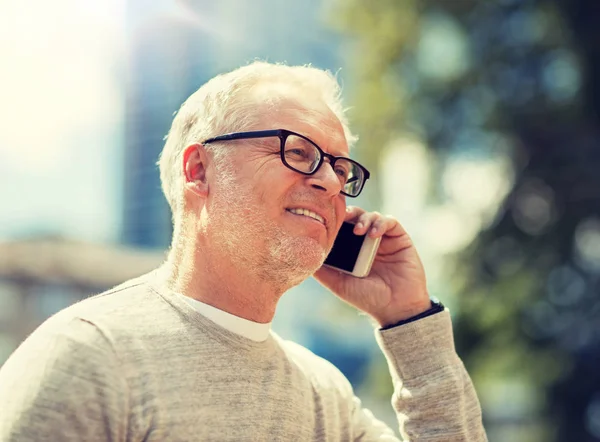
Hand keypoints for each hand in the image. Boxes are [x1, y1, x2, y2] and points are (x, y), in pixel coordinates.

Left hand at [314, 206, 430, 326]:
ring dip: (363, 219)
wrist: (396, 309)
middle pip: (355, 216)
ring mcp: (383, 239)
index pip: (341, 227)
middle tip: (342, 217)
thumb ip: (323, 270)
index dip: (334, 221)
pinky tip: (373, 235)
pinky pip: (390, 222)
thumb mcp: (339, 284)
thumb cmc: (367, 298)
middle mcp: (367, 241)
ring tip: (359, 231)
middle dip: (348, 214)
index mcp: (352, 249)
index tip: (325, 219)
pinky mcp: (400, 238)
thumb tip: (302, 256)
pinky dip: (380, 224)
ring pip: (371, 215)